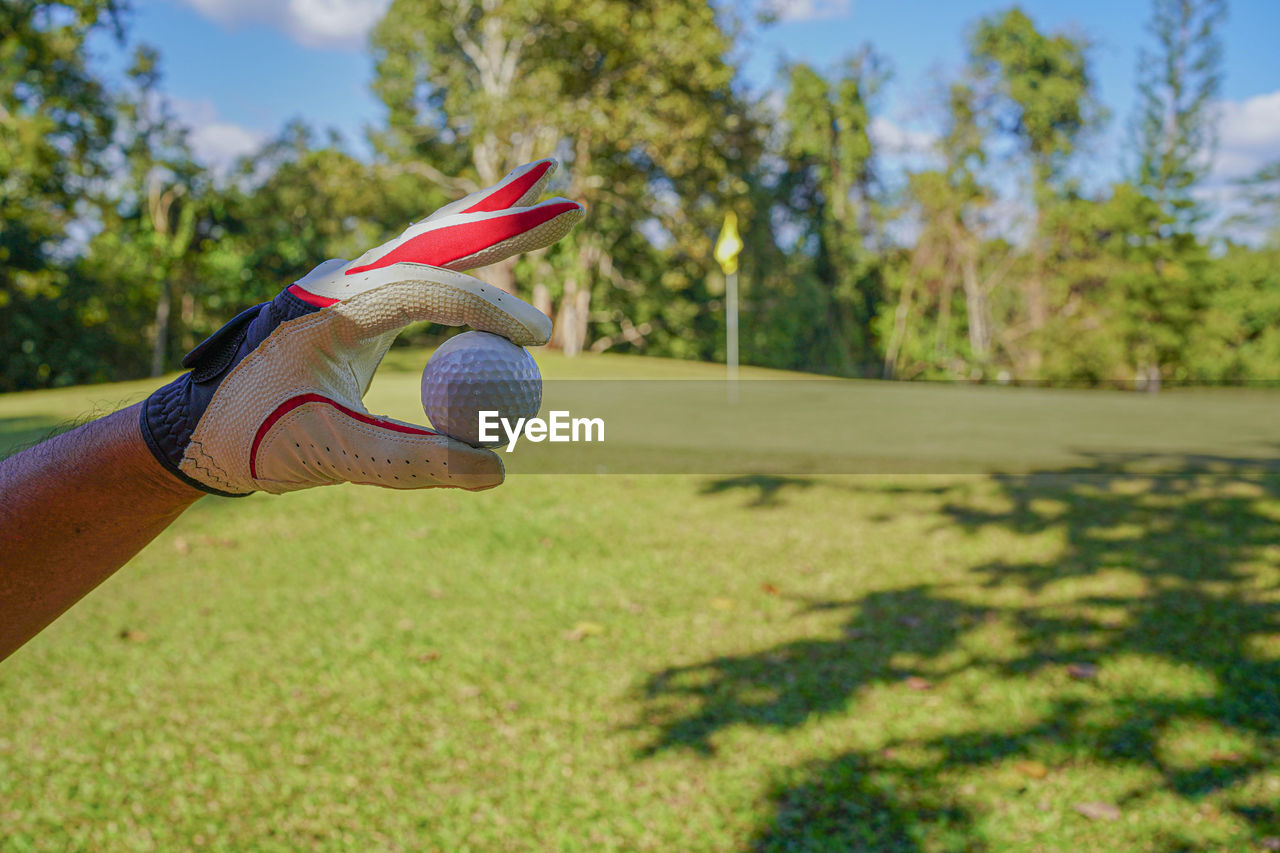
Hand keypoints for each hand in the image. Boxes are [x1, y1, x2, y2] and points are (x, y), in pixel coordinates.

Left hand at [140, 158, 582, 495]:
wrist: (194, 427)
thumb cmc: (252, 438)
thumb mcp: (330, 455)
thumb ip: (411, 462)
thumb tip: (497, 467)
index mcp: (328, 306)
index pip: (423, 287)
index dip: (485, 307)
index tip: (535, 340)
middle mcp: (340, 278)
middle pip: (438, 236)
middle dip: (506, 220)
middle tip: (571, 205)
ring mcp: (348, 282)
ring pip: (432, 235)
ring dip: (490, 214)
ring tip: (545, 181)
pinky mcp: (356, 299)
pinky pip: (424, 261)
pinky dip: (468, 245)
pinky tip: (497, 233)